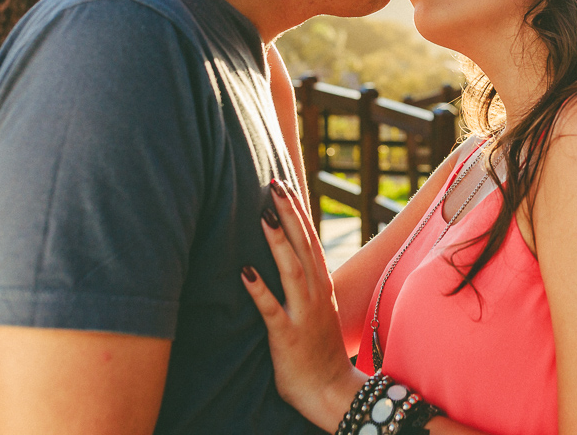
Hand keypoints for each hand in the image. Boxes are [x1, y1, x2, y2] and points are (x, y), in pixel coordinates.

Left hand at [242, 180, 368, 429]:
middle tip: (274, 184)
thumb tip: (287, 260)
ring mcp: (304, 313)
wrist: (331, 392)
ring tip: (263, 215)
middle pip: (303, 245)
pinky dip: (260, 290)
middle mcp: (316, 293)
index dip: (297, 212)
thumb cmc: (318, 352)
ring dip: (278, 242)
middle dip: (289, 213)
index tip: (284, 185)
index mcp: (322, 285)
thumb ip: (305, 285)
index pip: (310, 240)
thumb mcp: (317, 309)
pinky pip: (272, 310)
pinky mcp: (289, 336)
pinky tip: (245, 272)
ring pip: (292, 270)